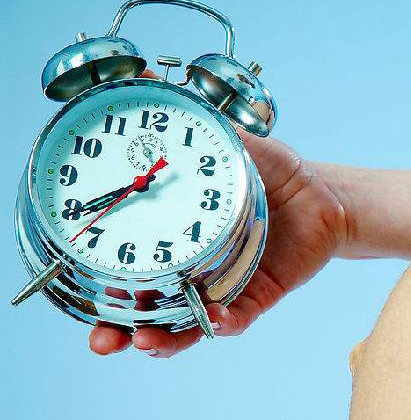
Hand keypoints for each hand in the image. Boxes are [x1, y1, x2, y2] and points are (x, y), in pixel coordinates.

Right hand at [90, 132, 349, 356]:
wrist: (323, 193)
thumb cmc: (274, 172)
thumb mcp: (230, 143)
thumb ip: (191, 122)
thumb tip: (144, 76)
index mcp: (176, 240)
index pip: (130, 270)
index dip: (103, 287)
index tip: (79, 292)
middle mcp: (195, 270)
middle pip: (149, 311)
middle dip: (121, 330)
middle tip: (101, 339)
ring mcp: (226, 287)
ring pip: (186, 326)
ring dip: (163, 339)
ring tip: (143, 343)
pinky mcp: (259, 295)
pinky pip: (237, 318)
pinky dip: (222, 322)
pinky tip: (211, 319)